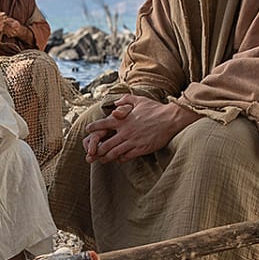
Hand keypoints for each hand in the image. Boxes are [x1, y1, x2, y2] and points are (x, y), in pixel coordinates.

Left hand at [83, 94, 200, 162]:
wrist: (170, 118)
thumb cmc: (155, 108)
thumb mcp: (139, 99)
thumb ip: (125, 100)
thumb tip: (115, 103)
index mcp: (123, 120)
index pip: (103, 124)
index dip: (93, 127)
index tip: (87, 130)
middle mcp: (125, 131)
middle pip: (105, 144)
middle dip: (96, 149)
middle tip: (91, 152)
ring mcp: (133, 141)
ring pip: (114, 153)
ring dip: (106, 157)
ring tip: (101, 160)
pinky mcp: (141, 149)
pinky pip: (127, 156)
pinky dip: (120, 159)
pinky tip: (118, 159)